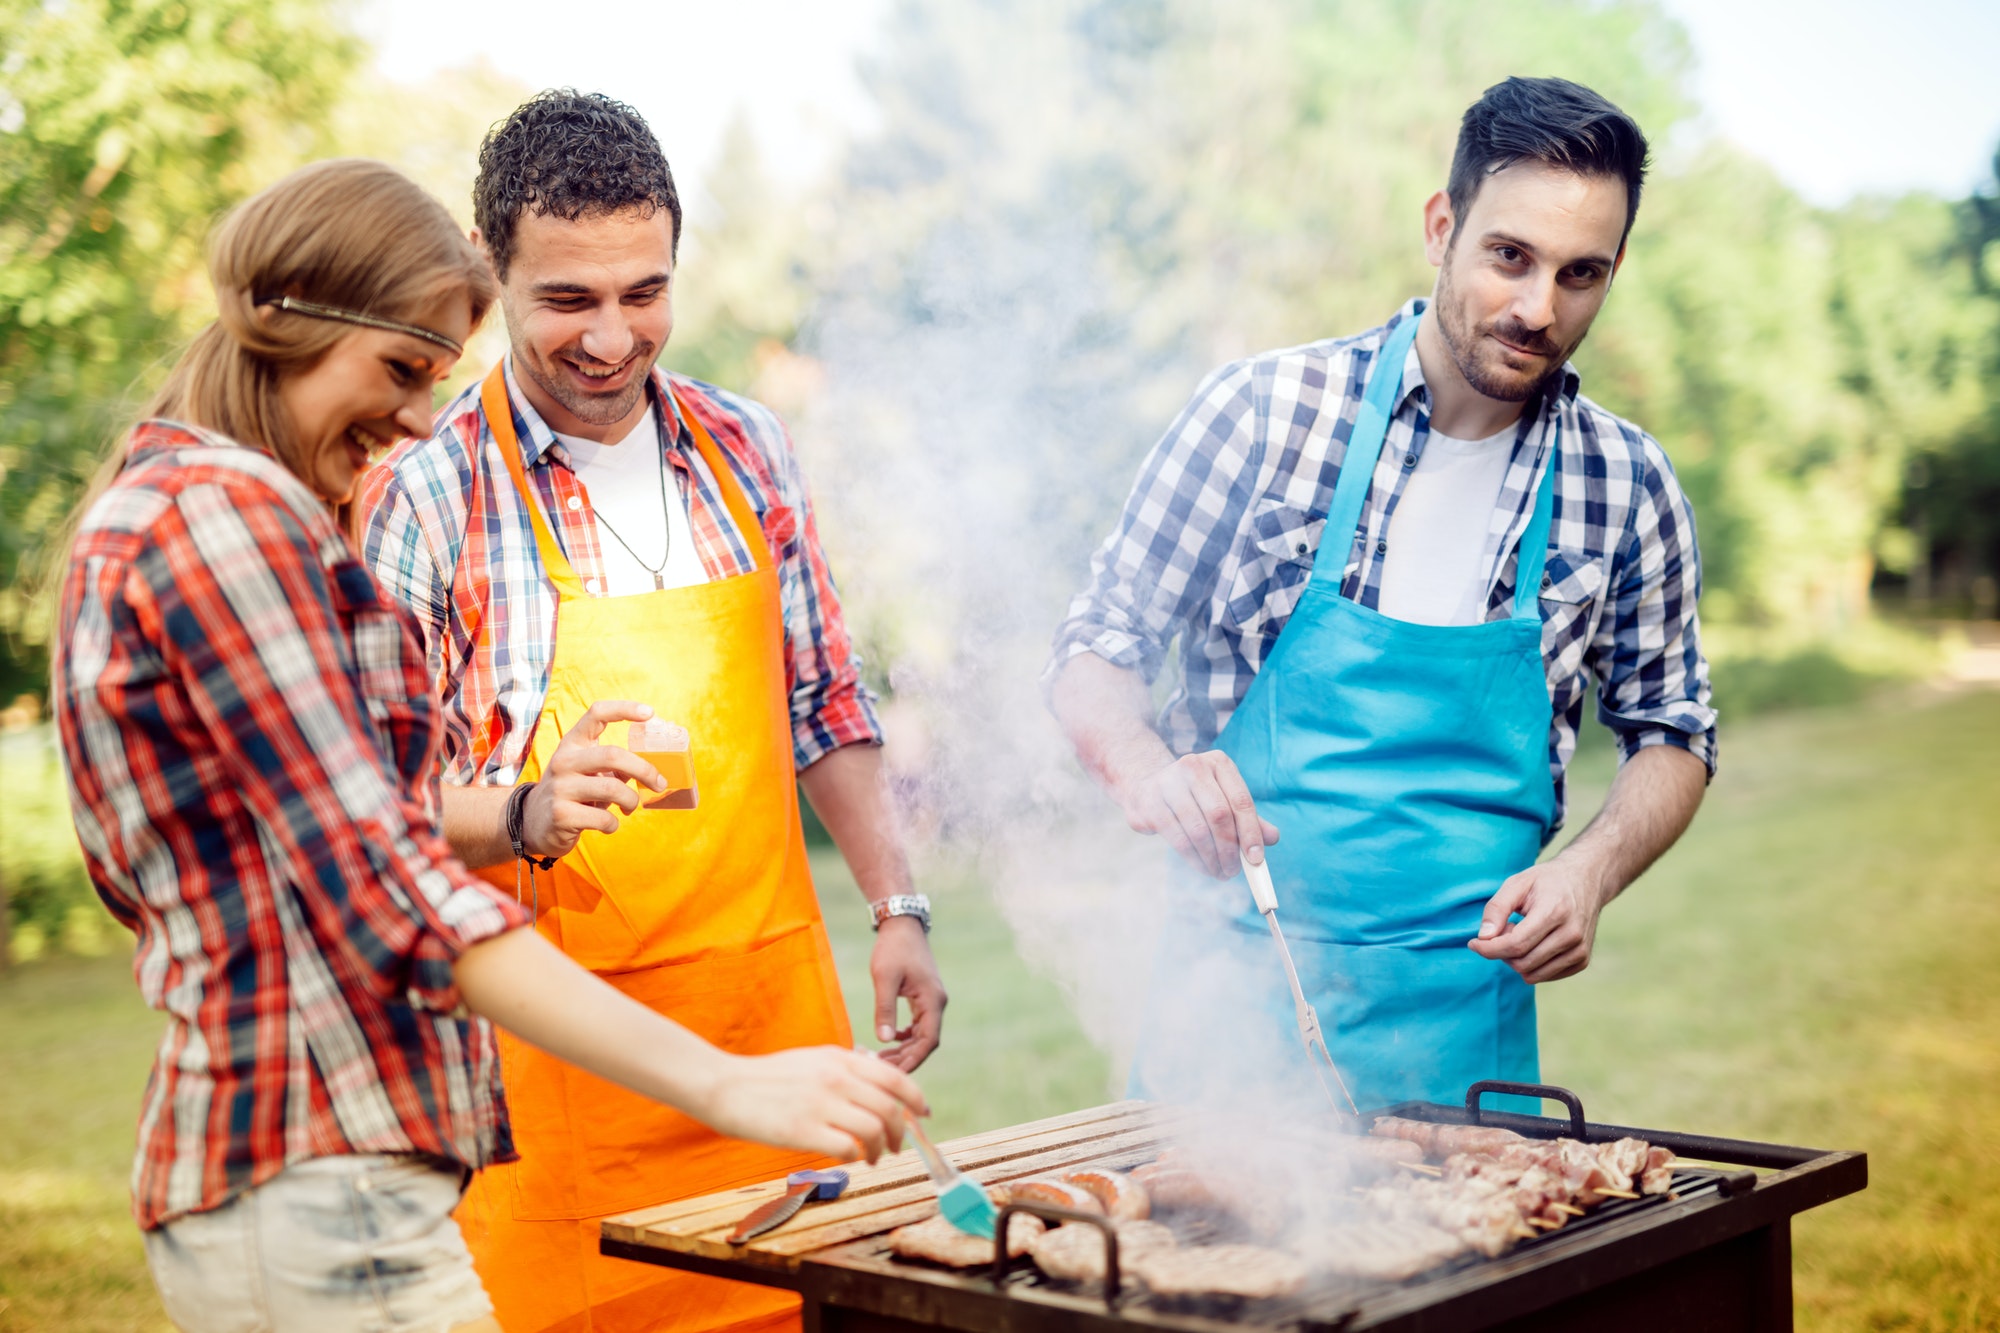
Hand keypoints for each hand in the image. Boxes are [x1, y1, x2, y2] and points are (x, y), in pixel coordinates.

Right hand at [521, 700, 665, 858]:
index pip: (596, 714)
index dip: (624, 709)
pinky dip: (614, 824)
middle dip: (644, 770)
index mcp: (573, 744)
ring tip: (630, 807)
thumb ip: (615, 766)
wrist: (533, 823)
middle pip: (613, 755)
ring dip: (631, 800)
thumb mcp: (588, 772)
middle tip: (660, 784)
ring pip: (612, 788)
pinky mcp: (561, 815)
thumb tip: (651, 769)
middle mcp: (564, 761)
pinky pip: (603, 818)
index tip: (649, 713)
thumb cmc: (573, 792)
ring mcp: (560, 788)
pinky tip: (608, 824)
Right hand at [695, 1046, 929, 1163]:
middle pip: (890, 1109)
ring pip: (874, 1130)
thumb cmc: (768, 1077)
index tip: (923, 1115)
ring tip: (871, 1158)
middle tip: (895, 1148)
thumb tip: (877, 1090)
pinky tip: (846, 1158)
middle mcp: (835, 1078)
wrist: (725, 1085)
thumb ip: (845, 1070)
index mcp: (840, 1059)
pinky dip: (854, 1157)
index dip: (916, 1099)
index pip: (895, 1078)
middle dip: (900, 1133)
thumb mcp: (812, 1060)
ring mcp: (819, 1104)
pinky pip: (847, 1148)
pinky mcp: (802, 1130)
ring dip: (879, 1150)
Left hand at [868, 916, 945, 1071]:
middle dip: (905, 1059)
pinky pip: (918, 1025)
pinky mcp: (923, 997)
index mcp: (932, 1000)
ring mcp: (931, 1001)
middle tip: (879, 1069)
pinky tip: (889, 1041)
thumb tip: (884, 1040)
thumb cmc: (893, 948)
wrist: (902, 925)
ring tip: (880, 1059)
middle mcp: (937, 1003)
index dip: (914, 1060)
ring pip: (921, 1035)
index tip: (894, 1074)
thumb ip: (885, 1009)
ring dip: (904, 1050)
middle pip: (926, 1042)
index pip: (929, 1041)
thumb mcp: (884, 978)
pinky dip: (905, 1038)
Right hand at [1113, 750, 1278, 878]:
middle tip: (1234, 871)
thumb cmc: (1195, 796)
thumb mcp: (1224, 799)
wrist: (1146, 786)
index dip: (1251, 833)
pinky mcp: (1150, 804)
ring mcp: (1168, 783)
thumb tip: (1272, 838)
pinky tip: (1202, 867)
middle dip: (1229, 850)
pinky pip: (1178, 839)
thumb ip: (1249, 818)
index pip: (1241, 801)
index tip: (1256, 859)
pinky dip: (1194, 859)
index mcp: (1218, 763)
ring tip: (1219, 872)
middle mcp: (1193, 767)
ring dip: (1212, 859)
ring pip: (1197, 830)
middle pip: (1219, 815)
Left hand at [1467, 855, 1611, 983]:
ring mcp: (1580, 950)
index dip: (1489, 948)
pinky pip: (1545, 976)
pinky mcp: (1582, 960)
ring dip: (1516, 959)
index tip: (1473, 943)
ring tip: (1519, 933)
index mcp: (1555, 912)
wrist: (1585, 880)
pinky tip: (1534, 942)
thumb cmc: (1546, 881)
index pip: (1516, 944)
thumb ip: (1496, 908)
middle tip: (1503, 929)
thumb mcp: (1517, 883)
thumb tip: (1483, 937)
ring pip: (1533, 974)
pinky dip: (1531, 965)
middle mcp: (1571, 934)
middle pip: (1522, 962)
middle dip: (1502, 951)